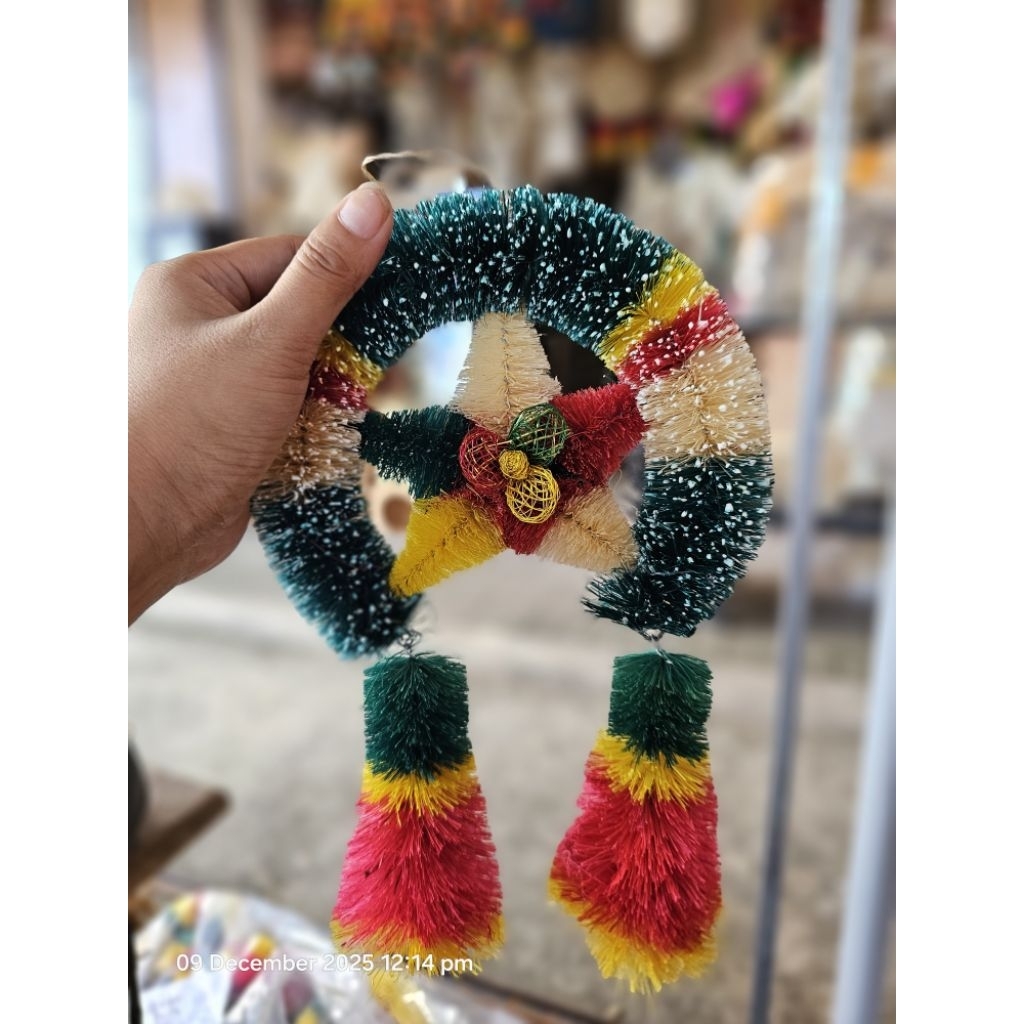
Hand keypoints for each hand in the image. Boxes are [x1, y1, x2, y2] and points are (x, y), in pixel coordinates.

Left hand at [128, 182, 392, 622]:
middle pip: (301, 312)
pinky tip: (339, 430)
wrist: (144, 529)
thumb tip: (375, 202)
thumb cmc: (193, 423)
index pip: (293, 257)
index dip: (351, 273)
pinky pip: (291, 406)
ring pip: (301, 364)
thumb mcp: (270, 341)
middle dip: (346, 340)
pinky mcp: (233, 425)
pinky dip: (319, 417)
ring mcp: (218, 378)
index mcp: (196, 285)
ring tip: (363, 402)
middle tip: (387, 363)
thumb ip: (327, 275)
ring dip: (335, 385)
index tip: (405, 293)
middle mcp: (202, 325)